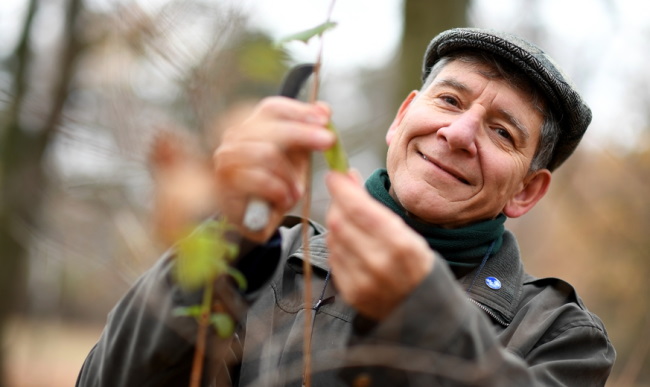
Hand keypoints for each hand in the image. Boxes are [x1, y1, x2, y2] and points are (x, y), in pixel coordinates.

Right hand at [213, 97, 334, 240]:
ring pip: (267, 153)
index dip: (299, 111)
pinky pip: (260, 179)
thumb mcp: (297, 158)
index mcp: (253, 126)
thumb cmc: (274, 185)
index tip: (324, 119)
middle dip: (304, 133)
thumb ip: (308, 133)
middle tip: (328, 142)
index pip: (273, 108)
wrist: (254, 220)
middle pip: (272, 126)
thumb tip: (324, 108)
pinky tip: (284, 199)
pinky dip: (279, 190)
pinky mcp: (225, 182)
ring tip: (297, 191)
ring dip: (289, 175)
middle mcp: (235, 137)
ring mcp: (227, 158)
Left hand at [325, 171, 434, 319]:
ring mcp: (362, 280)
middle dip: (337, 203)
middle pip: (340, 222)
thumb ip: (374, 206)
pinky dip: (337, 246)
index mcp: (399, 244)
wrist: (423, 311)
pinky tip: (350, 244)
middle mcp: (378, 263)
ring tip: (350, 221)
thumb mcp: (406, 231)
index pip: (359, 209)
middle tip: (341, 194)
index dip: (341, 189)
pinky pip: (334, 259)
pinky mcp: (350, 293)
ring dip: (336, 224)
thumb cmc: (417, 266)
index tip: (334, 175)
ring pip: (333, 239)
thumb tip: (347, 177)